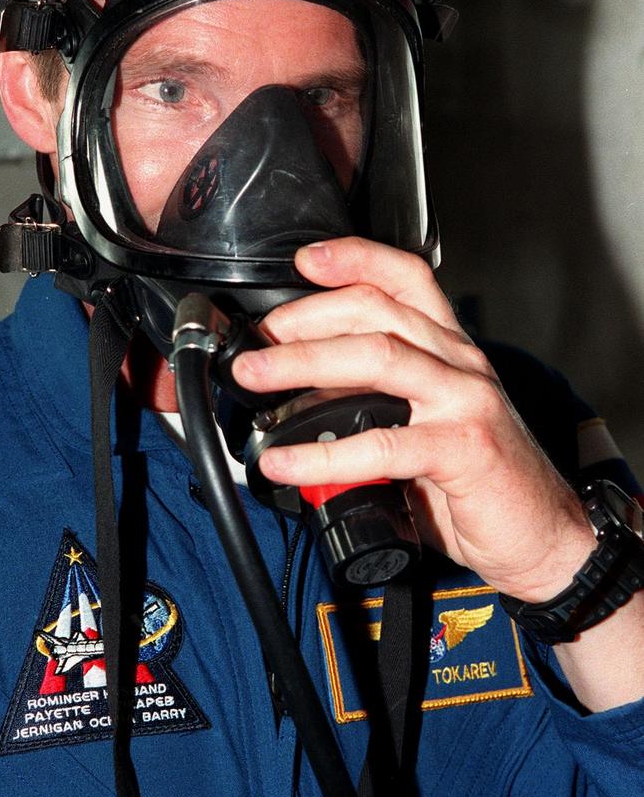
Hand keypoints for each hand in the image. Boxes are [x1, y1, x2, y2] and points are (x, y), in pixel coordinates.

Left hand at [232, 236, 593, 602]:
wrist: (543, 537)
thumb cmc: (479, 484)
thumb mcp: (423, 428)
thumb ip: (373, 404)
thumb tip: (296, 400)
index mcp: (449, 351)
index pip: (406, 279)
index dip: (355, 258)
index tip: (305, 260)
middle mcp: (460, 364)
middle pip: (376, 311)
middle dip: (304, 319)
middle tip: (253, 343)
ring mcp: (465, 401)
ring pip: (377, 357)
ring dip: (304, 362)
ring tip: (255, 378)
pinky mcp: (464, 448)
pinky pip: (383, 442)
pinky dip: (324, 453)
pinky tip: (286, 461)